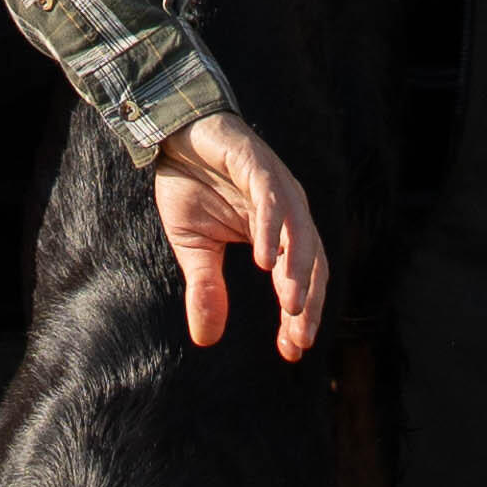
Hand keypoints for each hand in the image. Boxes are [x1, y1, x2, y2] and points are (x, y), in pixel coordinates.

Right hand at [146, 113, 330, 356]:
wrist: (174, 136)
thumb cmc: (190, 186)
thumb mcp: (195, 247)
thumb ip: (207, 288)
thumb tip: (206, 340)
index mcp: (278, 232)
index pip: (299, 280)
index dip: (298, 316)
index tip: (292, 351)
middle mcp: (288, 210)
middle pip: (312, 261)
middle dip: (308, 301)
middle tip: (299, 336)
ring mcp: (277, 185)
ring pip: (299, 231)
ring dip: (297, 269)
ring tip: (290, 303)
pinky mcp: (258, 163)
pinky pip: (270, 199)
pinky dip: (269, 228)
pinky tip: (262, 258)